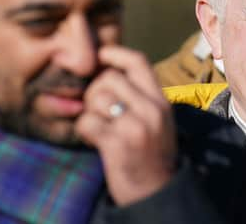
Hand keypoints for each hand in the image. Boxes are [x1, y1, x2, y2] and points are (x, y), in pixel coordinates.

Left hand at [75, 45, 176, 205]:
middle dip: (94, 90)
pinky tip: (94, 140)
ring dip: (89, 112)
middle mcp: (151, 110)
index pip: (138, 62)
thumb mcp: (157, 120)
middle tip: (96, 109)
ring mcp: (135, 127)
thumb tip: (107, 71)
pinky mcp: (117, 144)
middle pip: (110, 78)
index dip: (115, 53)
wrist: (157, 192)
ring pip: (96, 98)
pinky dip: (84, 130)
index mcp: (161, 101)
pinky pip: (87, 122)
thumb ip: (139, 97)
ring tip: (98, 127)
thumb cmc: (151, 154)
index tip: (101, 55)